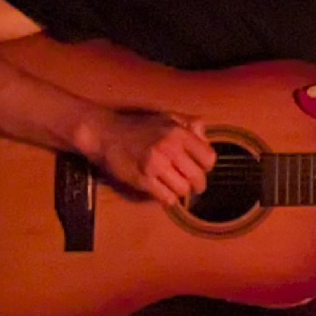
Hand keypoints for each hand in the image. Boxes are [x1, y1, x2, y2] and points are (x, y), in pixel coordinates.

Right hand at [84, 108, 215, 206]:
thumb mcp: (167, 117)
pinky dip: (168, 198)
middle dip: (197, 184)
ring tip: (175, 185)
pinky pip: (166, 198)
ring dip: (181, 190)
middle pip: (198, 177)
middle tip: (192, 184)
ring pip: (183, 190)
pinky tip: (163, 191)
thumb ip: (190, 124)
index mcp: (178, 133)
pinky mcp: (142, 180)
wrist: (106, 133)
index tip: (200, 167)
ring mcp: (155, 166)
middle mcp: (169, 149)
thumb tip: (206, 138)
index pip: (208, 158)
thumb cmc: (138, 126)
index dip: (206, 165)